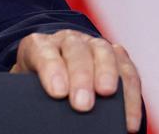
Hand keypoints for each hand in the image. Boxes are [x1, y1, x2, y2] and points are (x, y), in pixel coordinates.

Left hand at [11, 29, 141, 132]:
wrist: (52, 75)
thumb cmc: (39, 83)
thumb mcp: (27, 85)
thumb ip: (31, 92)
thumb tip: (42, 112)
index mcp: (39, 45)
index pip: (43, 50)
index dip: (51, 69)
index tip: (57, 93)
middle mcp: (67, 40)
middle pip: (75, 50)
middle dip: (81, 76)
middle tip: (82, 104)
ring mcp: (93, 45)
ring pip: (104, 52)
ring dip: (108, 75)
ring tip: (107, 97)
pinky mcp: (117, 56)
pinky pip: (127, 71)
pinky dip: (130, 94)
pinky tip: (128, 118)